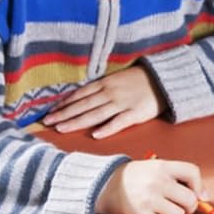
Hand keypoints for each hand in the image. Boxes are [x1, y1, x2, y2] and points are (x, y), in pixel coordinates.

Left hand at [43, 66, 164, 138]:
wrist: (166, 80)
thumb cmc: (142, 80)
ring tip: (62, 128)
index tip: (50, 111)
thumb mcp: (119, 79)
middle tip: (47, 122)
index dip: (64, 103)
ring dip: (77, 122)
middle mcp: (111, 93)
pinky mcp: (136, 113)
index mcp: (106, 84)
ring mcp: (123, 103)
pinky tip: (96, 135)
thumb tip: (85, 98)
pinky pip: (119, 122)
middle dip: (64, 114)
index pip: (80, 94)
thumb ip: (103, 88)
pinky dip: (107, 128)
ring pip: (96, 114)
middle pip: (83, 105)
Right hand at [95, 158, 203, 213]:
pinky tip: (149, 212)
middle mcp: (156, 182)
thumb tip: (205, 198)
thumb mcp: (156, 168)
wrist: (103, 185)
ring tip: (160, 207)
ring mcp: (148, 199)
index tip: (199, 194)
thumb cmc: (137, 178)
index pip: (192, 172)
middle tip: (180, 204)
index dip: (199, 186)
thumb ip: (180, 178)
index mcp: (162, 166)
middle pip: (190, 199)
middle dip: (189, 205)